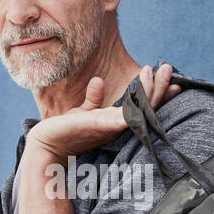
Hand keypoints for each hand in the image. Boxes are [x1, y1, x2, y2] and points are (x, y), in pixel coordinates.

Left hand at [27, 62, 180, 160]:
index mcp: (116, 121)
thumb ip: (93, 99)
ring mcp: (108, 128)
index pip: (143, 105)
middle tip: (167, 67)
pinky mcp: (96, 127)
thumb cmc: (65, 131)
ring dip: (147, 92)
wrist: (46, 145)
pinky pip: (118, 120)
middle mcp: (117, 126)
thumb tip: (98, 81)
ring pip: (137, 110)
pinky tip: (138, 98)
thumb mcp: (82, 111)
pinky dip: (130, 111)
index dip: (156, 91)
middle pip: (146, 107)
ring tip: (152, 71)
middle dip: (158, 87)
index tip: (168, 75)